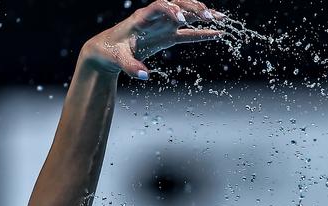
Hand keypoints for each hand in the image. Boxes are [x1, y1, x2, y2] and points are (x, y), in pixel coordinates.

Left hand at [80, 0, 222, 79]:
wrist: (106, 52)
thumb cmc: (110, 52)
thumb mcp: (118, 59)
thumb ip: (131, 67)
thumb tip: (145, 76)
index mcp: (142, 18)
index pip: (159, 7)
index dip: (172, 10)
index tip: (182, 19)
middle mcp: (155, 18)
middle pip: (178, 5)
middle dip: (193, 9)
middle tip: (208, 15)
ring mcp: (163, 26)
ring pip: (186, 16)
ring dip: (202, 15)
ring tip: (221, 18)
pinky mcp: (167, 37)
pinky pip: (188, 33)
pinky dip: (202, 33)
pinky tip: (218, 32)